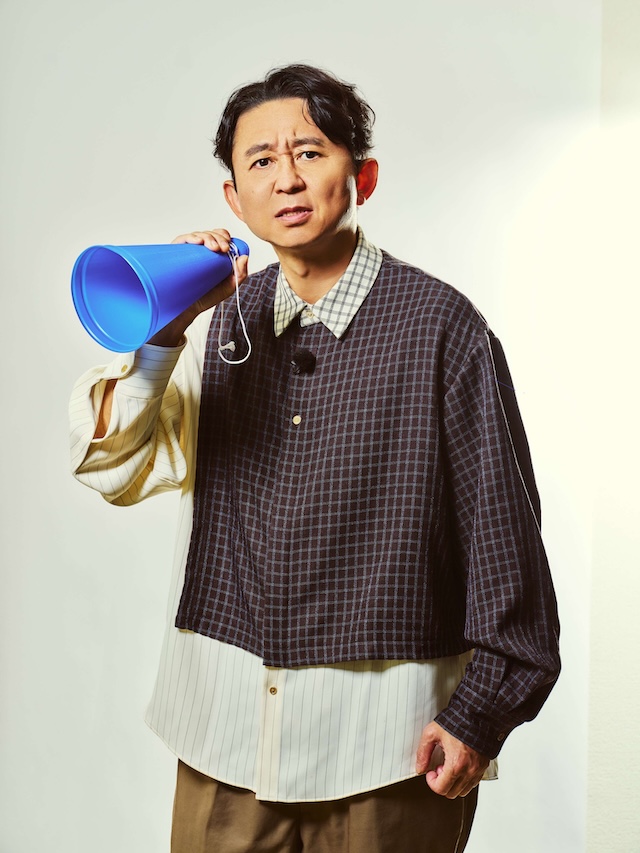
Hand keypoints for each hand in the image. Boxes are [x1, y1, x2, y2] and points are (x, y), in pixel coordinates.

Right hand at [148, 229, 248, 346]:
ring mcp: (189, 251)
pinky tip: (198, 242)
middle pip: (211, 234)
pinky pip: (184, 239)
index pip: (220, 237)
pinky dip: (192, 237)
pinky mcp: (177, 252)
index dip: (225, 237)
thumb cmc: (207, 297)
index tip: (228, 247)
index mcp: (214, 255)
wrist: (190, 307)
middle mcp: (202, 251)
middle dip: (219, 238)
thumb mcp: (229, 286)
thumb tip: (244, 256)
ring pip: (199, 234)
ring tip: (213, 248)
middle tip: (223, 248)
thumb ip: (240, 273)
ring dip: (208, 238)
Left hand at [415, 721, 489, 798]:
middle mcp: (469, 771)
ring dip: (453, 782)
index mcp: (456, 764)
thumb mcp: (432, 732)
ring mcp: (477, 770)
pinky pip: (472, 784)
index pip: (441, 789)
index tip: (430, 772)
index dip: (431, 782)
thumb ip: (423, 752)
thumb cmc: (457, 722)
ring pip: (462, 791)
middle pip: (451, 793)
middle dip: (442, 782)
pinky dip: (463, 779)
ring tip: (450, 766)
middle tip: (439, 767)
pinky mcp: (483, 768)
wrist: (477, 715)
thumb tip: (420, 768)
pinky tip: (459, 764)